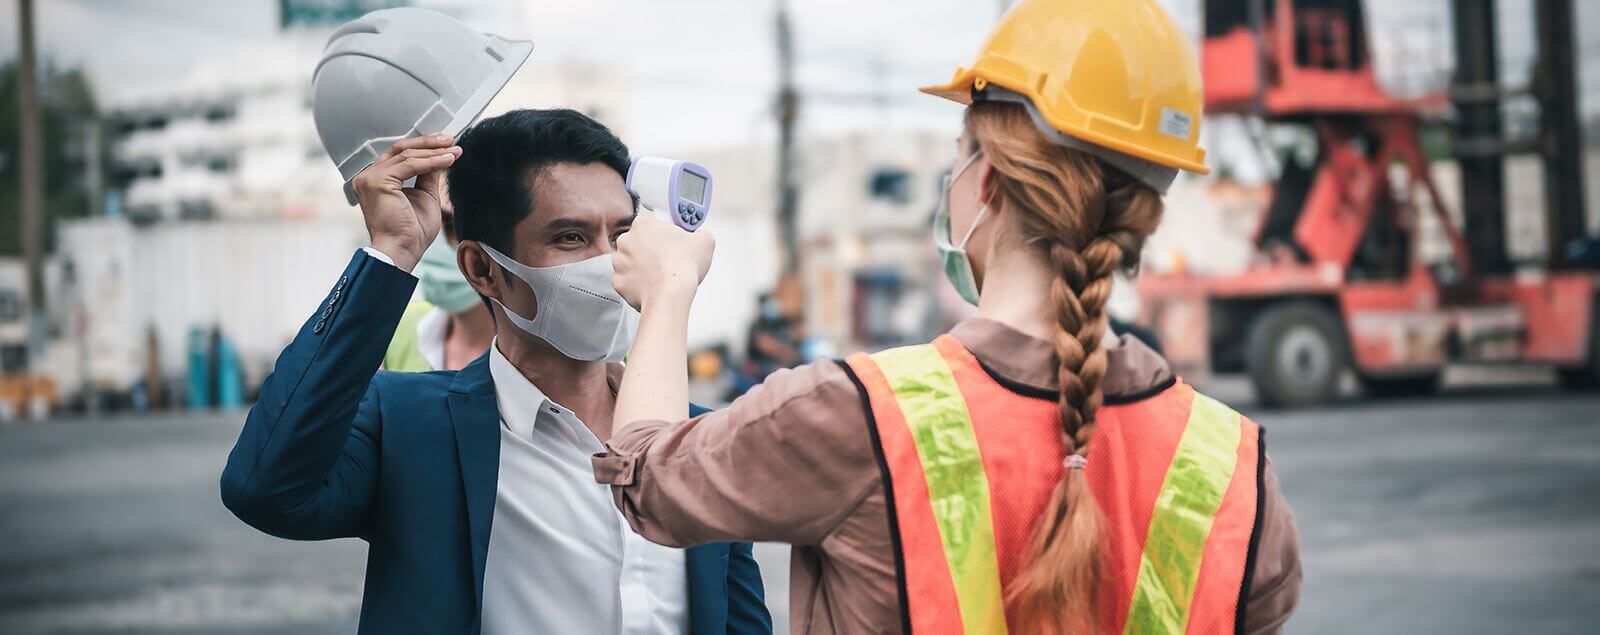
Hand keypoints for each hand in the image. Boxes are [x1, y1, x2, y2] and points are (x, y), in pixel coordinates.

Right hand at [351, 133, 461, 270]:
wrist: (402, 251)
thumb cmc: (411, 233)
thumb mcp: (425, 195)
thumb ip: (428, 174)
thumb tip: (439, 155)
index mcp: (376, 179)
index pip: (400, 155)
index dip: (423, 146)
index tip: (446, 143)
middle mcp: (368, 176)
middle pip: (401, 149)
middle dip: (428, 142)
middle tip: (450, 139)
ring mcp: (370, 178)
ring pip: (407, 155)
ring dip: (434, 151)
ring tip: (454, 151)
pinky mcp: (377, 182)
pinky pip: (409, 165)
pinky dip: (431, 161)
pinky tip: (448, 160)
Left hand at [612, 213, 715, 310]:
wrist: (670, 294)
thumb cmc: (681, 267)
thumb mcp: (704, 240)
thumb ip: (699, 233)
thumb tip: (700, 237)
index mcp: (643, 224)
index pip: (651, 223)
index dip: (663, 233)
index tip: (671, 240)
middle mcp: (627, 240)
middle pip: (638, 242)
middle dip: (650, 250)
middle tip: (667, 259)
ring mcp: (620, 262)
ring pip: (630, 262)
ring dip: (641, 267)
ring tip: (660, 274)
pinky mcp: (619, 281)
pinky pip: (627, 281)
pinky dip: (636, 284)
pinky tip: (651, 286)